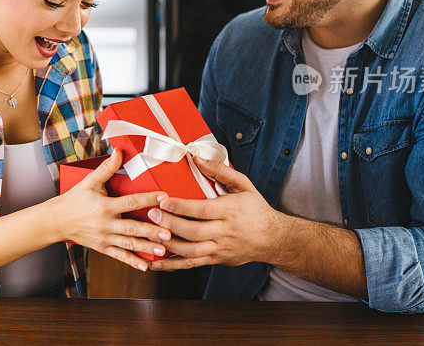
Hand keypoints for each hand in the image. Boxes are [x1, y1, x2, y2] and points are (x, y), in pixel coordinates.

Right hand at [53, 149, 170, 270]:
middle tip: (169, 233)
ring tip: (163, 250)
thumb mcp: (89, 181)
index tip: (164, 198)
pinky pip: (120, 256)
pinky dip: (132, 262)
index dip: (148, 199)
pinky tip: (145, 267)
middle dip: (151, 231)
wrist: (57, 220)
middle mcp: (106, 224)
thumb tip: (119, 151)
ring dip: (147, 248)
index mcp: (105, 206)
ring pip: (129, 244)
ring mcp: (105, 238)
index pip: (131, 202)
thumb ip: (107, 168)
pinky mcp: (103, 248)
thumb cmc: (75, 199)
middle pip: (133, 228)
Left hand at [147, 155, 282, 270]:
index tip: (163, 201)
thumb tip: (197, 158)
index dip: (181, 206)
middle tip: (151, 215)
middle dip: (170, 224)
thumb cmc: (256, 209)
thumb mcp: (244, 186)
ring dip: (168, 245)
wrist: (274, 239)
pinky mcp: (216, 259)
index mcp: (230, 211)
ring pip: (191, 251)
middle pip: (193, 231)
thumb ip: (220, 170)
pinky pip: (192, 264)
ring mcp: (220, 248)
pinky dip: (173, 265)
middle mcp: (225, 232)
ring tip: (149, 236)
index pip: (202, 210)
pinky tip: (156, 262)